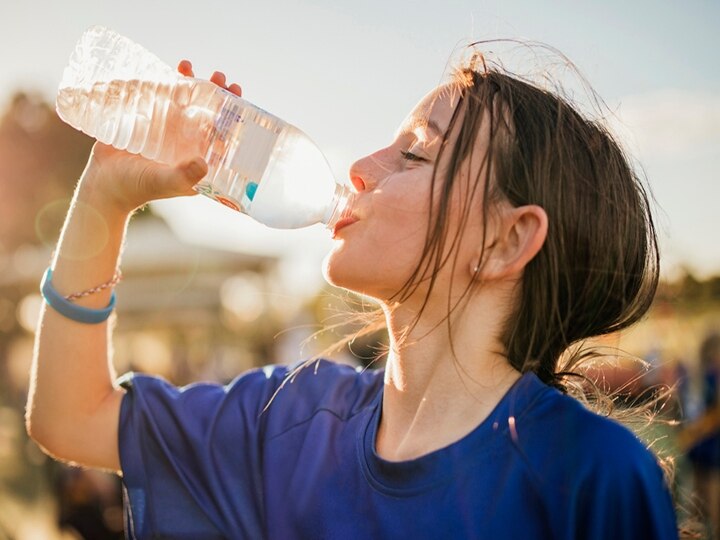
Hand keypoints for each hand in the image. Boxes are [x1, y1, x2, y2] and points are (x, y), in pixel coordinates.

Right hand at [78, 62, 242, 214]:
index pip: (222, 134)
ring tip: (188, 66)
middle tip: (218, 77)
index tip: (236, 97)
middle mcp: (187, 143)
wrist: (103, 184)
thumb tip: (204, 163)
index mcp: (199, 158)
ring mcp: (168, 131)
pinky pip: (160, 98)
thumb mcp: (163, 182)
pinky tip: (167, 70)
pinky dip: (165, 82)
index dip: (232, 116)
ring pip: (184, 102)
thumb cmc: (136, 188)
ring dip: (191, 83)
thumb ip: (183, 176)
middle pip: (207, 113)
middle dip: (216, 94)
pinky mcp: (148, 121)